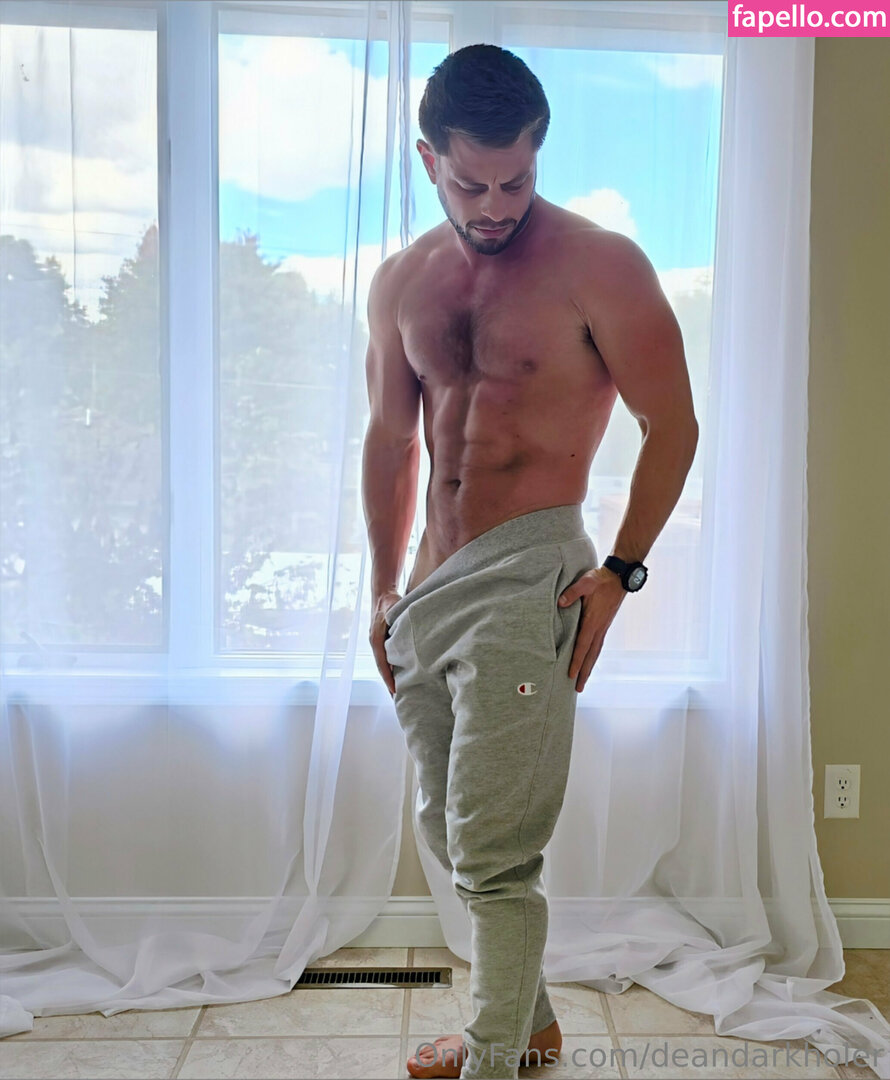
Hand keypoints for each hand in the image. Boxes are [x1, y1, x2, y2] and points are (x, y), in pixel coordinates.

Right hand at [370, 591, 402, 695]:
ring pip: (384, 663)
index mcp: (376, 639)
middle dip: (389, 683)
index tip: (395, 691)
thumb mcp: (395, 612)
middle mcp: (374, 643)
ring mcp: (377, 642)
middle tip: (397, 699)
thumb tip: (409, 639)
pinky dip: (391, 667)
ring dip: (390, 676)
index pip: (382, 664)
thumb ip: (401, 624)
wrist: (382, 593)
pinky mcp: (381, 640)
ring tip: (398, 691)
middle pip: (382, 667)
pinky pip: (386, 657)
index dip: (388, 678)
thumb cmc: (390, 601)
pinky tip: (398, 674)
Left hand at [558, 566, 625, 691]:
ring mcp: (603, 628)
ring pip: (595, 652)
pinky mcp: (604, 625)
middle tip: (578, 688)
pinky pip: (598, 645)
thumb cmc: (600, 579)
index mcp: (593, 621)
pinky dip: (592, 656)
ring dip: (589, 667)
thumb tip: (560, 603)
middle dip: (584, 672)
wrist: (619, 576)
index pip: (582, 646)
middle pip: (590, 656)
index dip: (576, 661)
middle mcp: (599, 628)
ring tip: (583, 680)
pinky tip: (589, 660)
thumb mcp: (585, 583)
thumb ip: (572, 593)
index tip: (571, 674)